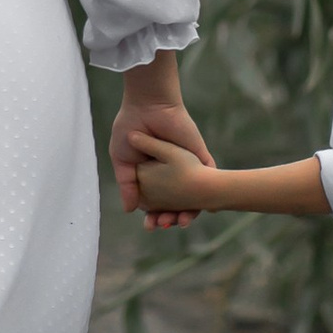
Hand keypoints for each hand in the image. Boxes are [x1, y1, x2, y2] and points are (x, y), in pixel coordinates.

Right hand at [109, 62, 212, 229]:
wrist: (148, 105)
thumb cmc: (130, 128)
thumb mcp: (123, 160)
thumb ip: (126, 184)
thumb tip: (129, 210)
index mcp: (150, 173)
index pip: (155, 201)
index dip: (153, 215)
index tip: (150, 226)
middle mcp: (169, 171)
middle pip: (174, 202)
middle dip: (170, 217)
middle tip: (164, 226)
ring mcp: (185, 164)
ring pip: (192, 195)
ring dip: (188, 211)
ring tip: (181, 222)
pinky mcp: (200, 156)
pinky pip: (208, 176)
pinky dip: (209, 193)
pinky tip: (206, 209)